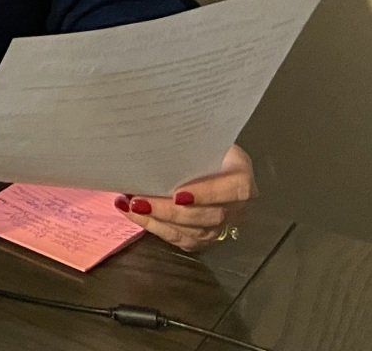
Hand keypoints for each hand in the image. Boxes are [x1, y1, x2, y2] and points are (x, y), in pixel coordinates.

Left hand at [118, 143, 255, 251]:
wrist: (202, 156)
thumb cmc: (199, 143)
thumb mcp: (200, 136)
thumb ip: (187, 139)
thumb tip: (154, 132)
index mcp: (241, 174)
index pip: (234, 189)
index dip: (207, 194)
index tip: (178, 195)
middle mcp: (237, 205)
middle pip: (210, 216)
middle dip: (170, 211)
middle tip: (139, 200)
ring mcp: (223, 224)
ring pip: (195, 232)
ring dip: (158, 221)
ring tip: (130, 205)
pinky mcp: (205, 236)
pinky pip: (182, 240)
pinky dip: (155, 227)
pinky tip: (134, 214)